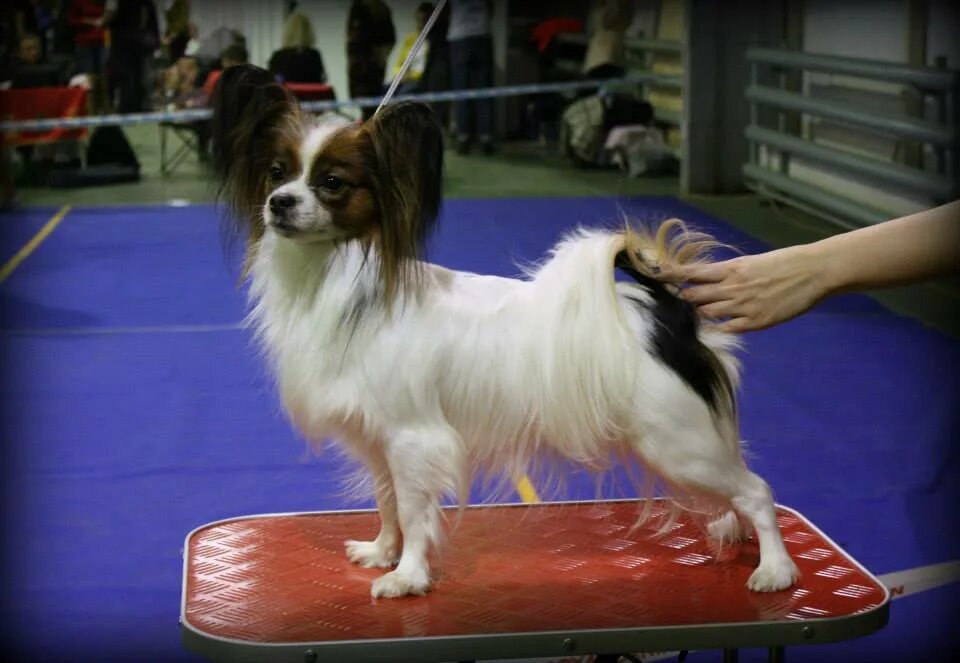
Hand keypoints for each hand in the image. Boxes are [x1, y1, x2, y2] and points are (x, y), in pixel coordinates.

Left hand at [663, 244, 826, 331]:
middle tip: (665, 301)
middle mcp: (733, 287)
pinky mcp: (756, 322)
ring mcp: (743, 306)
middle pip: (694, 295)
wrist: (813, 271)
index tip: (655, 276)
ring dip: (695, 314)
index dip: (672, 275)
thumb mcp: (752, 262)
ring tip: (684, 317)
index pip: (692, 272)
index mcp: (731, 268)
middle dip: (679, 298)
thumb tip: (707, 278)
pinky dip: (716, 330)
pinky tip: (707, 331)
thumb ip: (729, 272)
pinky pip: (727, 329)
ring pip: (707, 313)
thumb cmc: (784, 262)